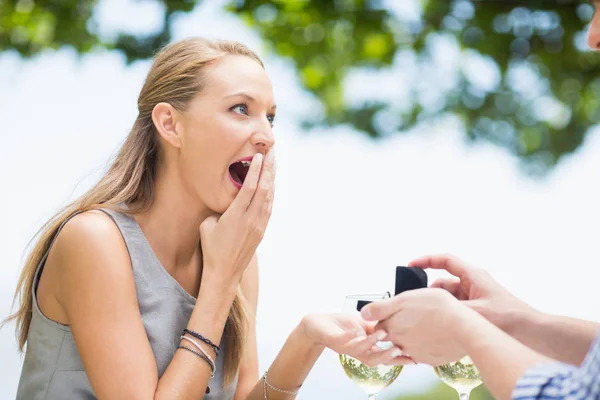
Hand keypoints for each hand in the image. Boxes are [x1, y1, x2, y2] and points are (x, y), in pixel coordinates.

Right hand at [199, 151, 274, 287]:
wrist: (224, 272)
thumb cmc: (212, 249)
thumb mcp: (208, 225)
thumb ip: (219, 209)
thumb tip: (228, 199)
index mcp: (236, 216)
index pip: (249, 188)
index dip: (255, 170)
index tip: (259, 155)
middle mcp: (251, 219)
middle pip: (264, 189)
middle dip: (269, 168)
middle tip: (272, 151)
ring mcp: (259, 225)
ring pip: (269, 197)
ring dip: (272, 178)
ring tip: (274, 162)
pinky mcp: (262, 230)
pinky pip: (269, 207)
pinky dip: (271, 192)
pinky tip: (272, 183)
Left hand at [301, 313, 403, 367]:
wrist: (318, 324)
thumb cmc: (341, 326)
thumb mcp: (364, 324)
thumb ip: (378, 328)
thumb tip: (395, 326)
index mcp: (366, 348)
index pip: (385, 356)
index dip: (399, 358)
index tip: (413, 356)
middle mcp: (357, 351)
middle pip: (375, 360)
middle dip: (387, 356)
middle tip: (399, 349)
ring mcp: (346, 347)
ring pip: (361, 351)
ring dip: (371, 343)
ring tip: (382, 333)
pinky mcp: (334, 340)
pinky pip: (343, 340)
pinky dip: (351, 335)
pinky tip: (357, 330)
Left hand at [361, 288, 477, 365]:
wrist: (464, 329)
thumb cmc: (439, 308)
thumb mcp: (406, 298)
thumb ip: (382, 307)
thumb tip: (363, 313)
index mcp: (392, 326)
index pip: (381, 323)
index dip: (389, 315)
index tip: (399, 311)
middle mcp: (400, 343)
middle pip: (393, 334)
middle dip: (400, 326)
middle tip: (416, 317)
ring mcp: (414, 353)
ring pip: (407, 344)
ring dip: (413, 336)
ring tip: (427, 324)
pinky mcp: (429, 360)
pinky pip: (422, 352)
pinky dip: (426, 344)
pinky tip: (435, 334)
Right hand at [409, 254, 532, 332]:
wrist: (532, 332)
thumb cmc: (509, 318)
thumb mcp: (475, 312)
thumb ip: (451, 309)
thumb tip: (430, 308)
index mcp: (472, 275)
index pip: (445, 261)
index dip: (426, 261)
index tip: (411, 266)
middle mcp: (472, 283)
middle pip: (443, 283)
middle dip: (431, 293)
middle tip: (418, 303)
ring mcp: (475, 297)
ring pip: (449, 297)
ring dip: (441, 306)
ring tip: (430, 317)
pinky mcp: (477, 309)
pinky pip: (456, 308)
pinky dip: (449, 314)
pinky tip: (442, 325)